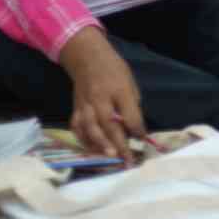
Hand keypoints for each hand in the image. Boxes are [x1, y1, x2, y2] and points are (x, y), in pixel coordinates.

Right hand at [58, 26, 144, 160]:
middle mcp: (100, 98)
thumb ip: (132, 105)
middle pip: (109, 124)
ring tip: (109, 157)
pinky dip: (83, 140)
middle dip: (119, 143)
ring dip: (100, 144)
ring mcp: (85, 104)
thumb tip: (135, 128)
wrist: (87, 58)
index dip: (137, 129)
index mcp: (119, 89)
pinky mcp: (75, 108)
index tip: (143, 140)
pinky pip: (77, 127)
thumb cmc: (114, 70)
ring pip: (90, 128)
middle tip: (127, 159)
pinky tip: (91, 149)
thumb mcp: (130, 82)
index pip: (129, 113)